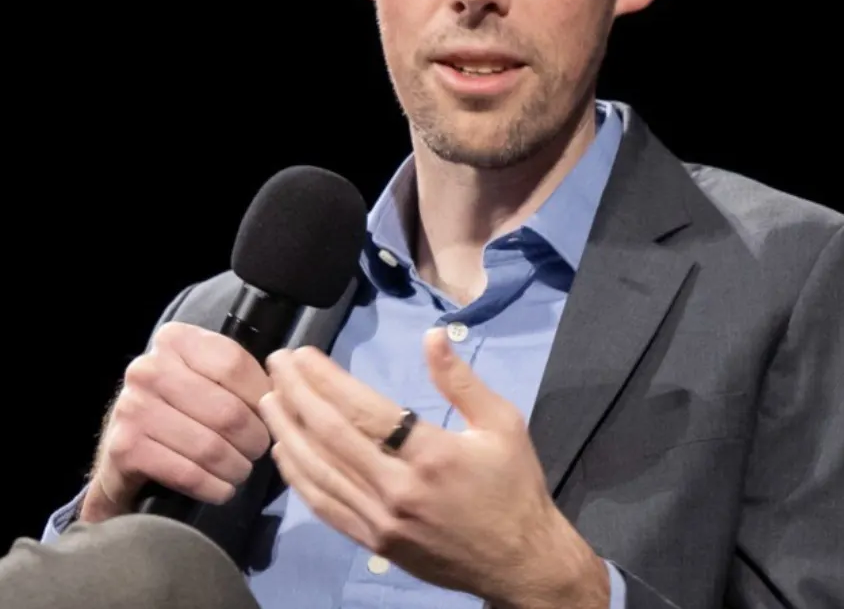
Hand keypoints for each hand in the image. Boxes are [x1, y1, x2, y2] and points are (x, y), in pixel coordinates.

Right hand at [80, 322, 271, 523]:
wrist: (125, 453)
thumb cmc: (180, 408)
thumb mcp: (208, 377)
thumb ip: (241, 375)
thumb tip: (285, 391)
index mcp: (175, 340)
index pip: (234, 365)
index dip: (261, 395)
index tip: (271, 414)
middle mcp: (149, 368)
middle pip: (227, 410)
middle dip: (254, 439)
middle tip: (259, 451)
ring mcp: (133, 407)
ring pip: (210, 446)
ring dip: (236, 467)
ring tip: (242, 471)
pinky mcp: (124, 448)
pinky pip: (186, 473)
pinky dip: (212, 486)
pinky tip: (222, 489)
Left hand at [259, 328, 608, 608]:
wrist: (520, 561)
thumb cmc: (513, 485)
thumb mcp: (501, 422)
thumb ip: (461, 380)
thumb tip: (431, 336)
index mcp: (431, 454)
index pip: (363, 410)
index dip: (326, 379)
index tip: (303, 355)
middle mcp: (398, 489)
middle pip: (331, 436)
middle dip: (297, 394)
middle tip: (277, 364)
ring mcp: (382, 520)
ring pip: (319, 472)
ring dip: (288, 432)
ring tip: (270, 399)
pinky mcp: (374, 543)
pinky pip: (325, 507)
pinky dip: (299, 477)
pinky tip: (285, 452)